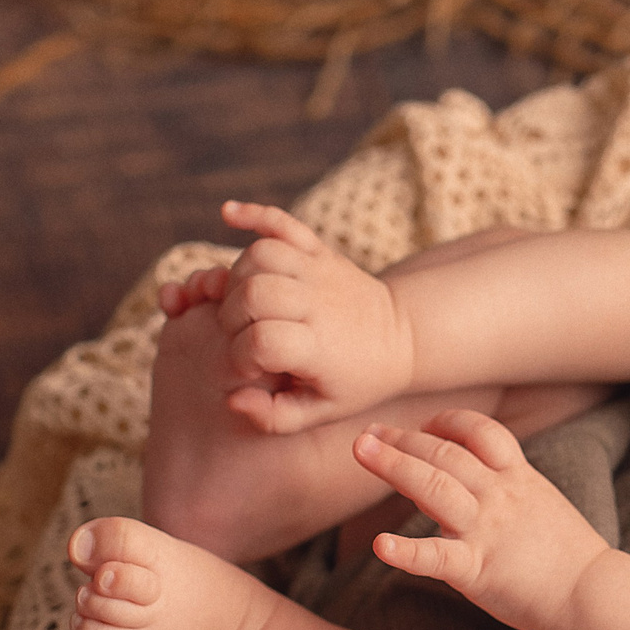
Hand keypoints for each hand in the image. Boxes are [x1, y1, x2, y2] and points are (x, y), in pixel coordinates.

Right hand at [156, 201, 411, 433]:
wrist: (403, 337)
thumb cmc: (356, 380)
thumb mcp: (322, 412)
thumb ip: (274, 416)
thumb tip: (232, 398)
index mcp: (319, 347)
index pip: (260, 341)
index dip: (240, 357)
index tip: (246, 369)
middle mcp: (319, 302)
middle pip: (253, 293)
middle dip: (231, 316)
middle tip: (239, 333)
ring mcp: (319, 270)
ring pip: (260, 255)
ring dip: (236, 276)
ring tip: (241, 301)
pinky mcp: (319, 249)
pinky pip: (282, 221)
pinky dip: (252, 213)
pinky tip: (227, 214)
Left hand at [353, 410, 613, 629]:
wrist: (592, 596)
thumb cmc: (569, 557)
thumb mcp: (543, 504)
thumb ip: (511, 488)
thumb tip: (478, 480)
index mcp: (519, 478)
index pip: (480, 431)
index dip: (448, 422)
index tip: (424, 426)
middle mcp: (500, 496)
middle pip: (445, 454)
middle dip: (402, 440)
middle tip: (368, 433)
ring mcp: (487, 531)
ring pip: (434, 486)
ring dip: (393, 465)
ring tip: (361, 450)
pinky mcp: (477, 570)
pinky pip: (437, 557)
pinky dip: (406, 551)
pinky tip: (379, 546)